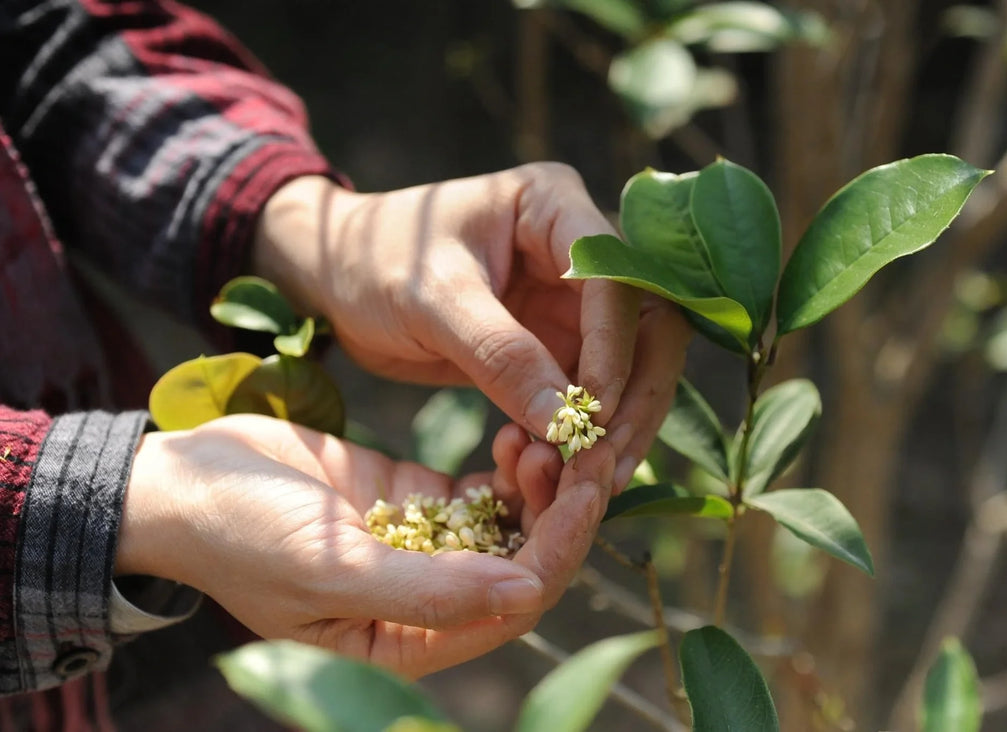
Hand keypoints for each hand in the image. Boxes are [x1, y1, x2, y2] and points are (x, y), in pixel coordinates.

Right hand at [117, 414, 612, 677]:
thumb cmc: (240, 538)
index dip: (559, 548)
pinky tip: (515, 433)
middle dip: (564, 509)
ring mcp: (425, 546)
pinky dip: (506, 464)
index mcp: (410, 641)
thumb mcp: (330, 570)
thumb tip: (526, 594)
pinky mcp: (415, 499)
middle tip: (589, 446)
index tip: (585, 485)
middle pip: (525, 562)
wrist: (184, 483)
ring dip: (540, 483)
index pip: (512, 604)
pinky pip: (483, 490)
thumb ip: (429, 590)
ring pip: (513, 524)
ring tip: (549, 434)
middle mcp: (428, 601)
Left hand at [253, 164, 692, 491]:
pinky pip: (591, 390)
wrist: (335, 273)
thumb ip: (499, 354)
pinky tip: (564, 469)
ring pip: (631, 364)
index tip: (591, 412)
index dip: (615, 346)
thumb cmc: (374, 259)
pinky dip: (583, 430)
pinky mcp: (555, 342)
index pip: (617, 278)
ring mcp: (572, 298)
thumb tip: (567, 422)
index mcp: (554, 206)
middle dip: (637, 392)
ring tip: (594, 477)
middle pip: (648, 321)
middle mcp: (578, 248)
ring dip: (620, 420)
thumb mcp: (430, 300)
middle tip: (612, 459)